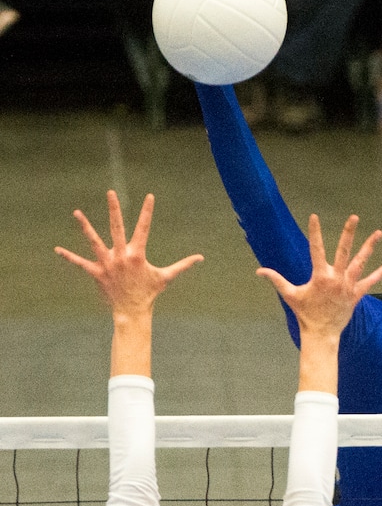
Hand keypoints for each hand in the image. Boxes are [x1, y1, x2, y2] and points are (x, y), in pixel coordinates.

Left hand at [55, 190, 202, 317]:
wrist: (132, 312)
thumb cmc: (150, 293)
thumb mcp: (166, 277)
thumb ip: (183, 265)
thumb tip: (201, 258)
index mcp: (138, 254)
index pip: (144, 228)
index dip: (147, 211)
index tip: (149, 196)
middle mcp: (121, 256)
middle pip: (117, 228)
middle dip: (114, 209)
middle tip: (111, 192)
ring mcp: (107, 264)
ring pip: (94, 241)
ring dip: (85, 227)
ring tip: (77, 212)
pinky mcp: (97, 273)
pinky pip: (81, 263)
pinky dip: (69, 257)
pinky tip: (57, 249)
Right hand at [257, 213, 381, 339]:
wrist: (321, 333)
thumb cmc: (305, 314)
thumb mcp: (290, 295)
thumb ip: (276, 280)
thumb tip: (259, 271)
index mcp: (320, 276)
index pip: (316, 249)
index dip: (315, 232)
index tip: (314, 217)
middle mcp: (336, 278)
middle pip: (344, 252)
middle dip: (348, 233)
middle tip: (354, 217)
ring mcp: (348, 286)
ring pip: (360, 263)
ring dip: (369, 247)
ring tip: (378, 233)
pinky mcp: (356, 295)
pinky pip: (369, 282)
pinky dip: (379, 274)